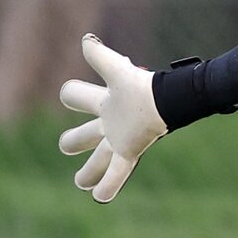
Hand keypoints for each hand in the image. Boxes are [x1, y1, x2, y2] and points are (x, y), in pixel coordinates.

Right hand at [58, 34, 167, 202]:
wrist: (170, 101)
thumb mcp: (116, 70)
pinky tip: (100, 197)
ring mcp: (119, 141)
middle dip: (72, 140)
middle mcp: (109, 123)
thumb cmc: (142, 86)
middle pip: (83, 134)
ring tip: (82, 182)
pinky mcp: (129, 154)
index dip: (72, 95)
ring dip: (89, 172)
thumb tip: (85, 39)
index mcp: (105, 102)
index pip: (76, 97)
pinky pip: (116, 174)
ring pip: (98, 160)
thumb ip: (100, 55)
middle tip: (67, 145)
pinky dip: (108, 187)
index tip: (72, 94)